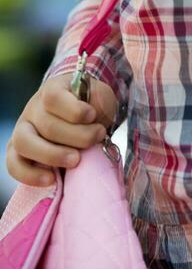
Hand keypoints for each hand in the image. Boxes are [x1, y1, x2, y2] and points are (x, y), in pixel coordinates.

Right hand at [6, 72, 118, 186]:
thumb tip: (92, 111)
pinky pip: (13, 164)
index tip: (92, 116)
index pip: (53, 97)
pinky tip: (51, 179)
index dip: (74, 109)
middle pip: (46, 125)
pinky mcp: (17, 151)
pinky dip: (29, 175)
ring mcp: (22, 130)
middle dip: (77, 136)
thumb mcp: (100, 97)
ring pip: (24, 143)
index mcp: (53, 89)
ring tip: (76, 161)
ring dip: (52, 155)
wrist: (81, 119)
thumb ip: (99, 100)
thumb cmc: (90, 106)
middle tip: (97, 138)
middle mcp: (33, 108)